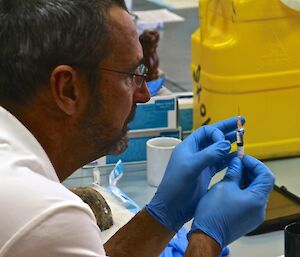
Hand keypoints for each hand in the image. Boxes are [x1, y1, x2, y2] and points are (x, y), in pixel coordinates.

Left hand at [146, 117, 243, 231]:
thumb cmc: (176, 185)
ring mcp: (201, 163)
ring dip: (230, 144)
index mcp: (188, 147)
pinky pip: (220, 163)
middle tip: (243, 122)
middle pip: (213, 137)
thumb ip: (209, 155)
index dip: (217, 132)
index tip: (225, 140)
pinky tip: (238, 157)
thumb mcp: (191, 167)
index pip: (206, 131)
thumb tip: (226, 143)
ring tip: (243, 138)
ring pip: (218, 149)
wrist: (172, 207)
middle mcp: (195, 153)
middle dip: (227, 130)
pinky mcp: (206, 174)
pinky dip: (229, 159)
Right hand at [189, 156, 274, 247]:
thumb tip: (237, 162)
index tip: (242, 158)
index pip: (265, 175)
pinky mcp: (247, 218)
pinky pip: (250, 200)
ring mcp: (254, 215)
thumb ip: (234, 172)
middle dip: (250, 171)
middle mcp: (260, 208)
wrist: (207, 234)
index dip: (255, 163)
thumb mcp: (224, 186)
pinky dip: (243, 190)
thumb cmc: (214, 212)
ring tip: (232, 172)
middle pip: (262, 183)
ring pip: (255, 191)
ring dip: (246, 180)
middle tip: (237, 163)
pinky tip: (231, 185)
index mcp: (257, 199)